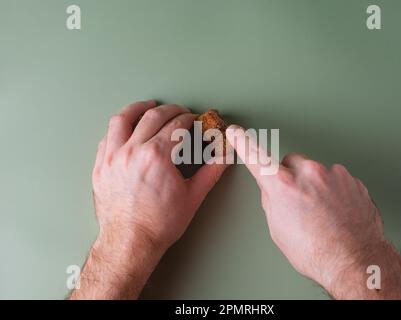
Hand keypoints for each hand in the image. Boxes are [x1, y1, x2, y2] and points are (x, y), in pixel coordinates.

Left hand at [71, 101, 226, 298]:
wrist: (130, 242)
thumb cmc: (159, 224)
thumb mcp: (192, 196)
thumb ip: (211, 171)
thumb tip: (224, 156)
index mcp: (157, 156)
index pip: (176, 125)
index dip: (188, 119)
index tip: (193, 119)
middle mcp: (132, 151)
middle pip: (152, 116)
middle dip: (170, 110)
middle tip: (179, 111)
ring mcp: (113, 157)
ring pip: (122, 119)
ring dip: (138, 108)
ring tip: (148, 105)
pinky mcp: (100, 166)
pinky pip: (107, 137)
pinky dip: (119, 128)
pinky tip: (126, 128)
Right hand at [226, 125, 400, 298]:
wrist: (355, 261)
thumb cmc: (316, 252)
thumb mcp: (279, 229)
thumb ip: (272, 200)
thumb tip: (273, 189)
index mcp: (284, 186)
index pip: (256, 158)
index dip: (243, 143)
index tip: (236, 132)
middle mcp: (309, 173)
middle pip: (292, 162)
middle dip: (292, 176)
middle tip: (298, 201)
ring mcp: (334, 174)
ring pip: (316, 171)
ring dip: (315, 185)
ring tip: (321, 213)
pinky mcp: (352, 180)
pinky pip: (336, 179)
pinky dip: (334, 191)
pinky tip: (335, 212)